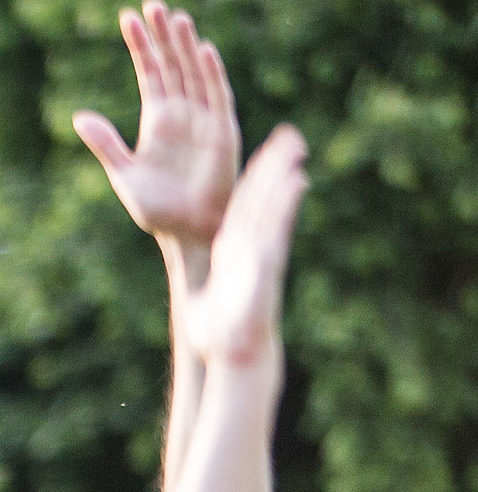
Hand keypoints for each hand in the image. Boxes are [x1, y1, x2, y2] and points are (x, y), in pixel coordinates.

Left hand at [73, 4, 239, 248]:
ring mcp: (204, 119)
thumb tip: (79, 116)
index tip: (128, 19)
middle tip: (152, 5)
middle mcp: (182, 113)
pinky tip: (202, 52)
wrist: (186, 232)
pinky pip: (217, 97)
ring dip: (185, 47)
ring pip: (194, 73)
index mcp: (157, 120)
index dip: (140, 47)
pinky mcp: (222, 132)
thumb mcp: (124, 175)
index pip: (150, 73)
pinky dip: (211, 75)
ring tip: (175, 18)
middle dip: (162, 36)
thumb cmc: (157, 208)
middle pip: (172, 65)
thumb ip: (105, 144)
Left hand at [178, 127, 304, 369]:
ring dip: (283, 174)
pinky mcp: (267, 262)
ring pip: (273, 205)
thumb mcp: (201, 307)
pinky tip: (296, 180)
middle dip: (272, 166)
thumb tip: (195, 301)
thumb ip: (200, 296)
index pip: (241, 208)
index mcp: (231, 253)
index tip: (258, 158)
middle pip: (261, 197)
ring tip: (294, 143)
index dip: (250, 183)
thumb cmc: (217, 338)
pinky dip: (286, 205)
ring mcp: (260, 252)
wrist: (232, 356)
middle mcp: (248, 247)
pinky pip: (277, 227)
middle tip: (287, 135)